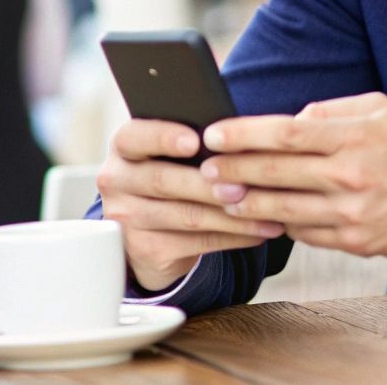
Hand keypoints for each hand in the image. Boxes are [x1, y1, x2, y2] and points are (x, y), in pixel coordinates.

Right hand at [96, 118, 286, 291]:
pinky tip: (259, 231)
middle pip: (164, 181)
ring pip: (186, 216)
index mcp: (124, 147)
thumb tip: (238, 137)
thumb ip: (194, 141)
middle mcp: (117, 182)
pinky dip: (233, 237)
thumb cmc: (173, 173)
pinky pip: (197, 242)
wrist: (150, 228)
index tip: (195, 141)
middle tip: (244, 186)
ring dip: (233, 216)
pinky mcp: (147, 250)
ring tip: (269, 213)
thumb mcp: (171, 153)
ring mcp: (128, 219)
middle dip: (209, 185)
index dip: (163, 138)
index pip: (134, 137)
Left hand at [199, 93, 386, 260]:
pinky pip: (304, 234)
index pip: (285, 133)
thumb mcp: (380, 111)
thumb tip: (287, 122)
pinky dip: (279, 225)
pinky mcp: (355, 243)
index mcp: (354, 137)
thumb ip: (331, 112)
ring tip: (220, 196)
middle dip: (232, 170)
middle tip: (202, 167)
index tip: (212, 133)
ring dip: (246, 203)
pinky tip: (260, 217)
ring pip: (283, 210)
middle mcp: (350, 176)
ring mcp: (352, 214)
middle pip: (276, 172)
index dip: (243, 134)